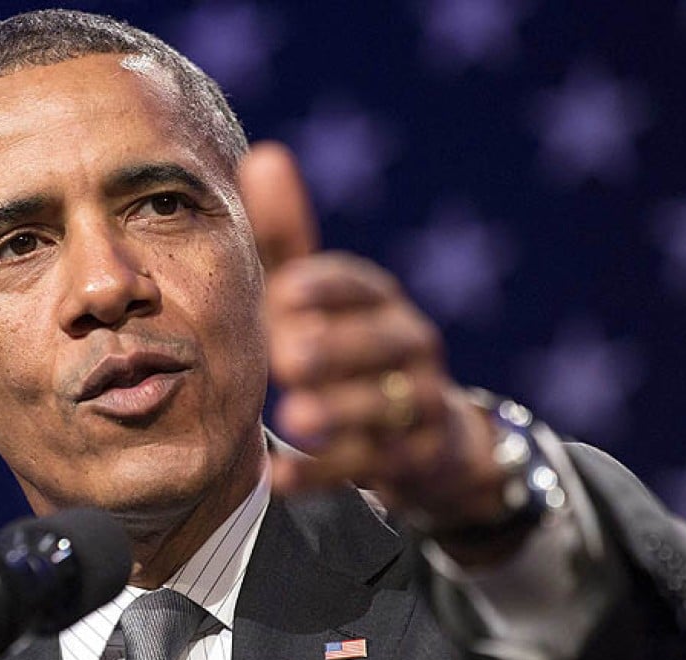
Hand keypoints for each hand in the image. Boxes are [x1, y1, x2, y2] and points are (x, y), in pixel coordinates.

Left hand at [240, 143, 508, 532]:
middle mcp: (409, 344)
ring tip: (295, 419)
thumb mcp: (316, 296)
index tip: (287, 291)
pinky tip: (282, 479)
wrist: (422, 432)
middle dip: (337, 348)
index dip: (327, 287)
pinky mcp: (416, 455)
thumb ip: (285, 239)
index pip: (359, 283)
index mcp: (378, 299)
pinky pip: (373, 464)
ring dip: (339, 410)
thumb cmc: (347, 348)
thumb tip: (263, 154)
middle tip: (290, 355)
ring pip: (385, 404)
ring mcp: (418, 402)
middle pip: (380, 341)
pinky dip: (327, 474)